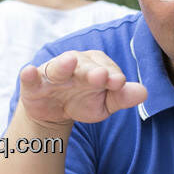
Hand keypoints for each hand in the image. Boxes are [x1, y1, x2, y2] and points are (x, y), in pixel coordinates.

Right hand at [18, 51, 146, 128]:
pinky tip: (28, 71)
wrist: (54, 111)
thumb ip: (122, 97)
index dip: (113, 75)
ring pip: (59, 67)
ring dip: (64, 64)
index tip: (119, 83)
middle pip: (85, 66)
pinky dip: (29, 74)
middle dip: (92, 71)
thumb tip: (144, 92)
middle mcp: (74, 64)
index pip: (107, 68)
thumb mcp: (105, 103)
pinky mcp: (33, 84)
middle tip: (102, 76)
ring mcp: (52, 73)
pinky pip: (30, 77)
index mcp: (95, 65)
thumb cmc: (83, 101)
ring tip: (69, 61)